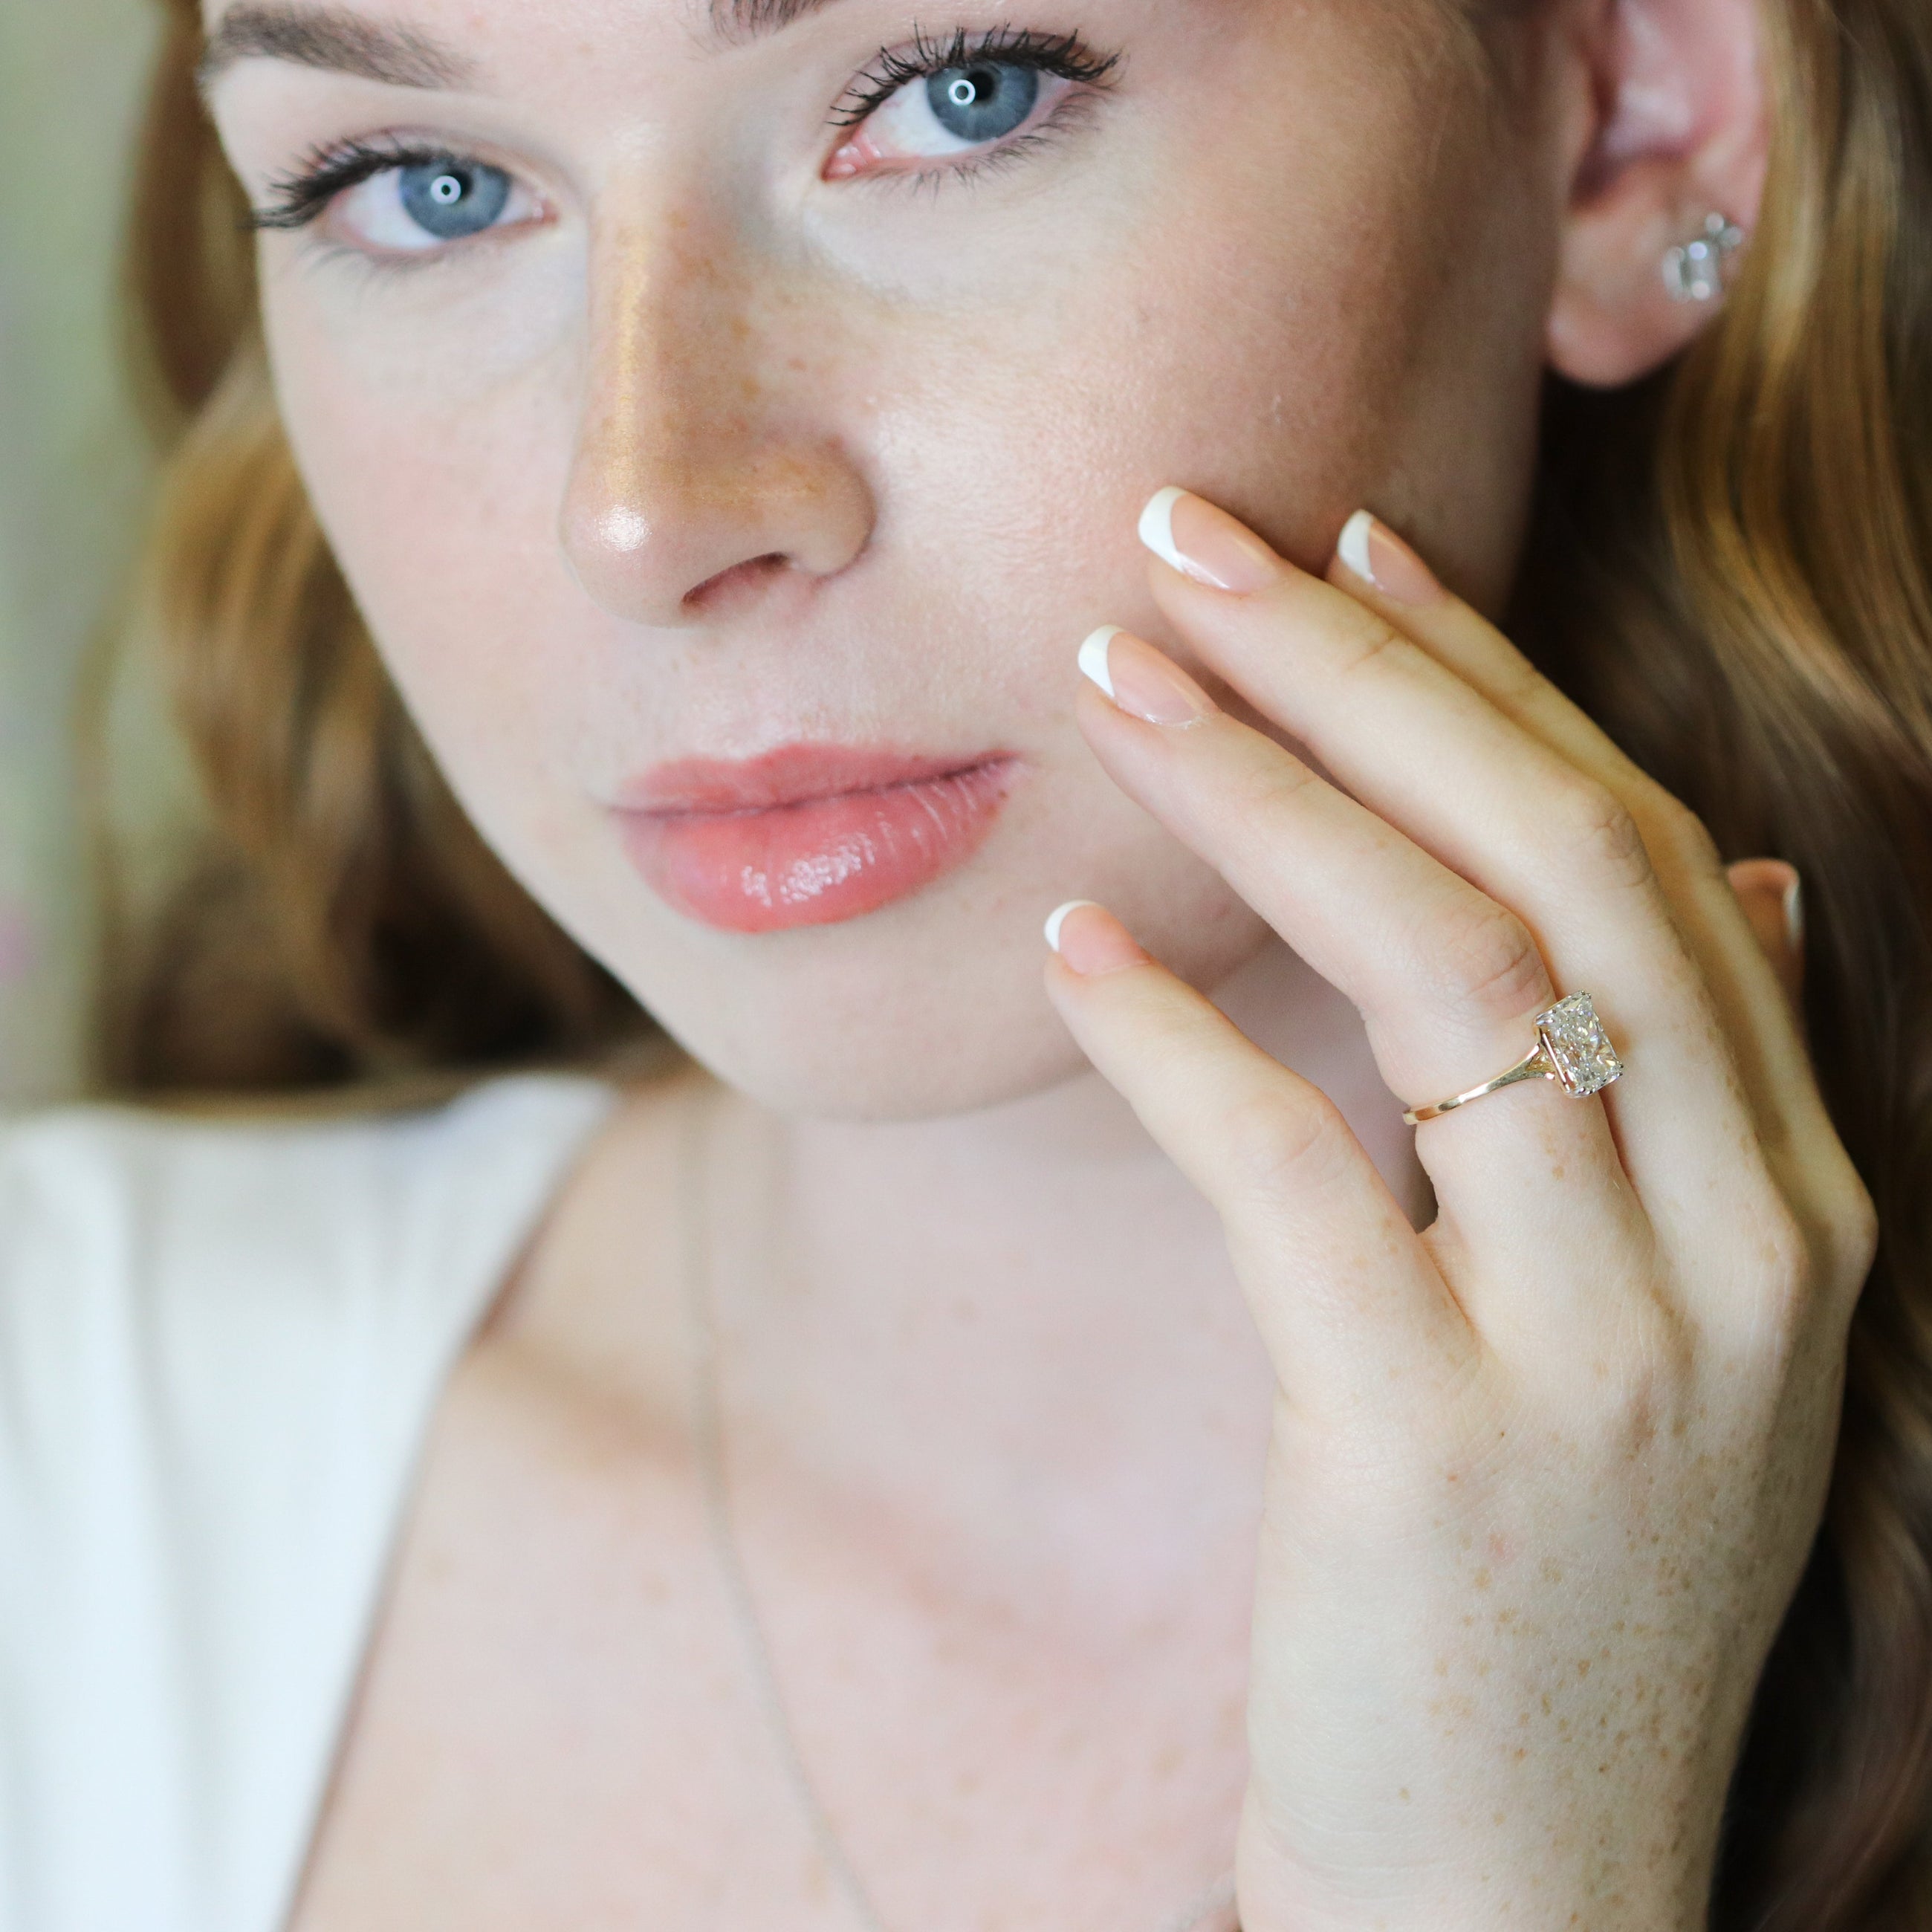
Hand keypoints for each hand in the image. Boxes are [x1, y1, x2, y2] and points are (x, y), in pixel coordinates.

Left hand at [1042, 490, 1876, 1931]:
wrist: (1519, 1883)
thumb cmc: (1549, 1573)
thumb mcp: (1668, 1323)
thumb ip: (1691, 1097)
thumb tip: (1722, 872)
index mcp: (1793, 1187)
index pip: (1640, 846)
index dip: (1486, 674)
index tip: (1351, 542)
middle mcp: (1743, 1240)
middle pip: (1557, 859)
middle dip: (1365, 671)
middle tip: (1186, 542)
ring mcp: (1609, 1348)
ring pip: (1446, 975)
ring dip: (1260, 798)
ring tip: (1109, 686)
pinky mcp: (1436, 1446)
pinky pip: (1296, 1173)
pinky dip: (1175, 1039)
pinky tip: (1070, 949)